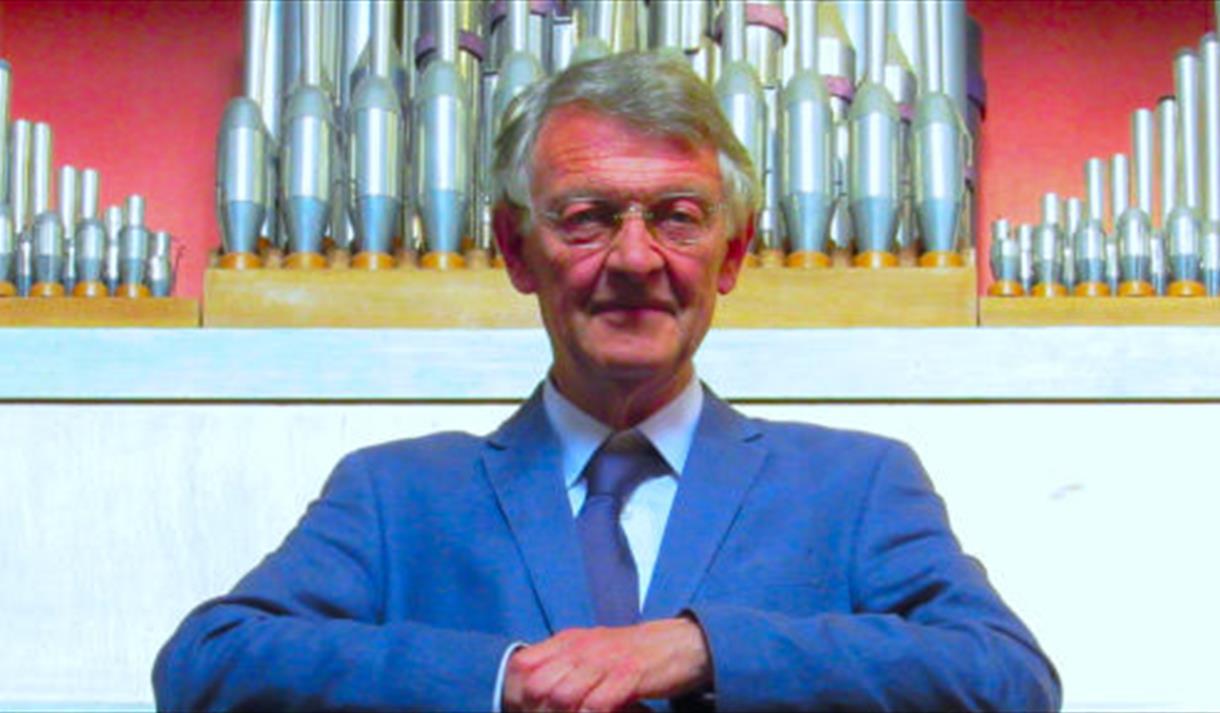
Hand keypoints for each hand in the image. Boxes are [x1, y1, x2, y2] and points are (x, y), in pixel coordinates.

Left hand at [502, 617, 710, 711]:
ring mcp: (604, 660)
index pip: (524, 666)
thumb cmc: (634, 654)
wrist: (680, 644)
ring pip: (563, 696)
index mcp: (568, 641)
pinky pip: (597, 704)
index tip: (527, 711)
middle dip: (538, 712)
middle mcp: (581, 647)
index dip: (518, 695)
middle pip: (538, 685)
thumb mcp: (592, 651)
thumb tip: (536, 693)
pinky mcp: (628, 675)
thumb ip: (564, 665)